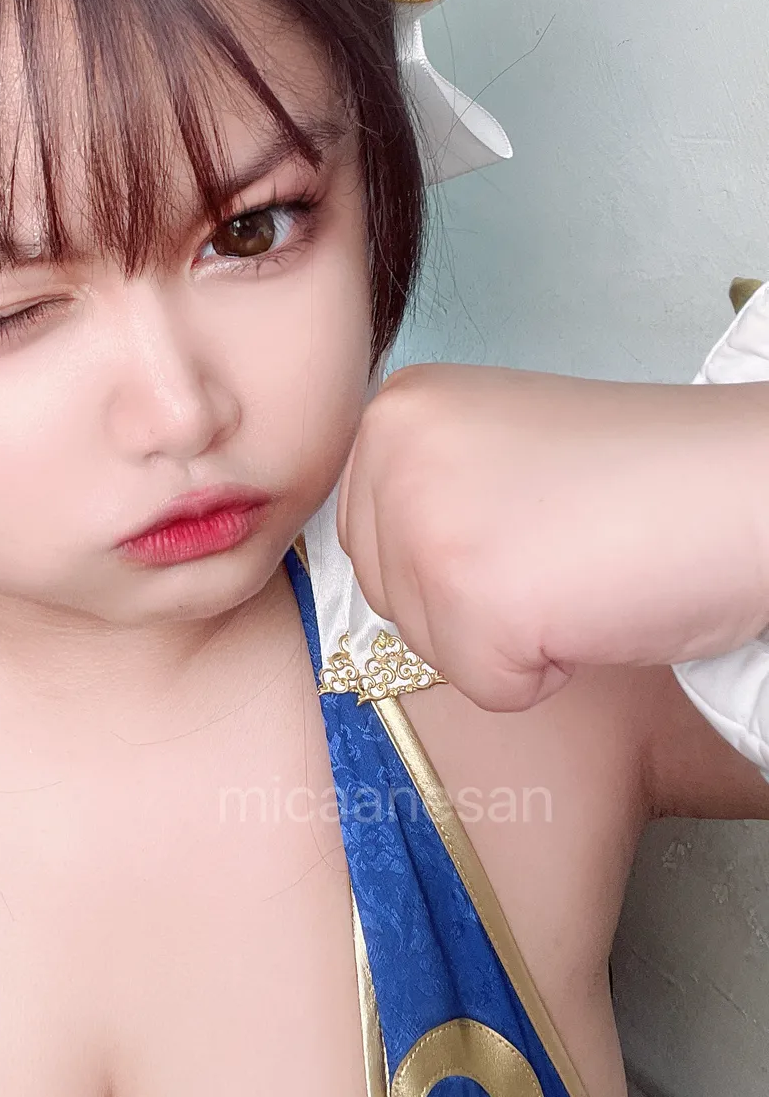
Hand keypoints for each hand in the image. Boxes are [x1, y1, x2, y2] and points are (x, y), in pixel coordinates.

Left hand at [337, 364, 768, 710]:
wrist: (750, 485)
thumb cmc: (644, 478)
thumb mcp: (493, 450)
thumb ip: (421, 490)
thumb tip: (372, 567)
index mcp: (399, 408)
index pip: (366, 535)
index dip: (454, 555)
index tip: (529, 520)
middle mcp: (393, 452)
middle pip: (386, 595)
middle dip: (472, 600)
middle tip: (561, 545)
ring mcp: (428, 525)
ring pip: (429, 647)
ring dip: (507, 635)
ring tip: (577, 566)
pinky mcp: (477, 599)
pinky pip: (486, 688)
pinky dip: (545, 673)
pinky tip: (592, 605)